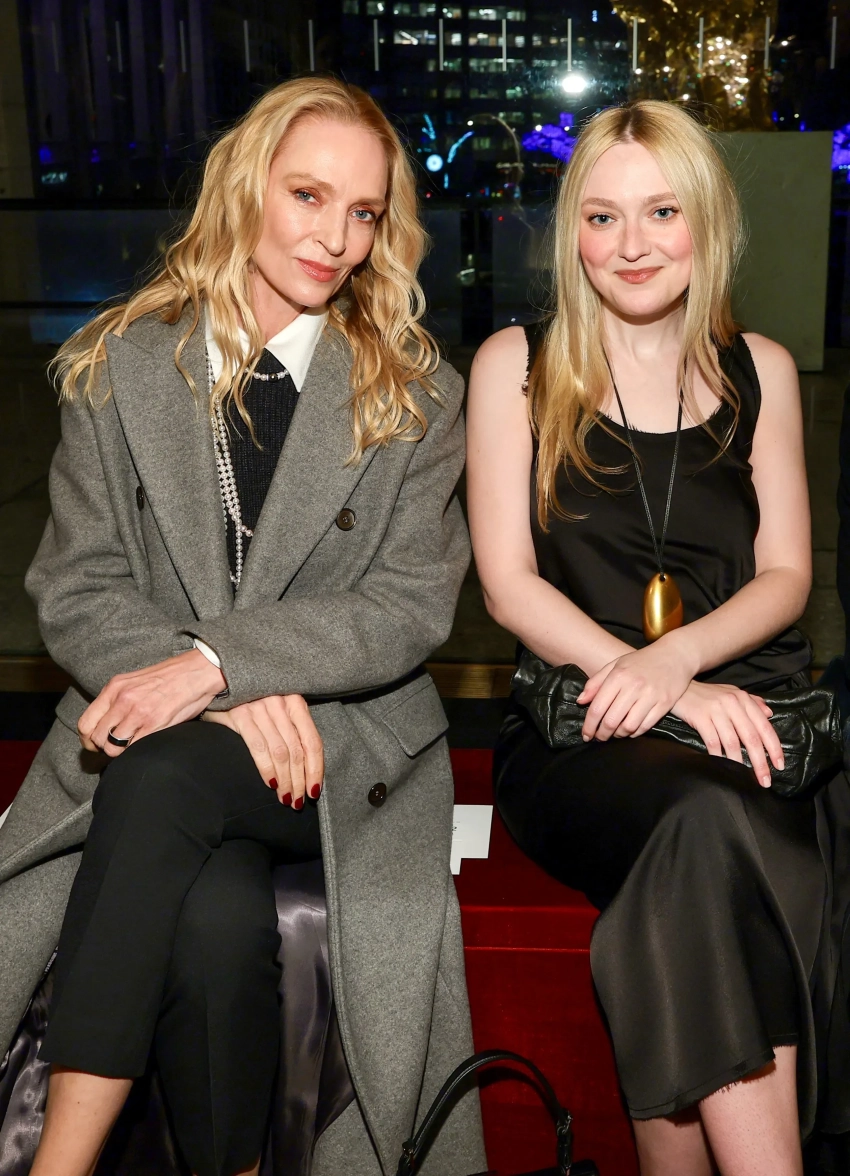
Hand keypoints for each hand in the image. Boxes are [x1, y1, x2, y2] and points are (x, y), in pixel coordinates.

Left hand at [78, 650, 225, 755]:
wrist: (197, 671)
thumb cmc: (169, 677)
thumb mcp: (134, 681)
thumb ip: (117, 699)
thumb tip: (105, 723)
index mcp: (114, 688)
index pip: (85, 723)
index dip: (88, 740)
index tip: (98, 743)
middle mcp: (122, 700)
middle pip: (96, 739)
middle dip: (104, 748)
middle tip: (117, 746)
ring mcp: (138, 713)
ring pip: (112, 748)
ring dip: (120, 752)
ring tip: (131, 746)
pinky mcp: (154, 724)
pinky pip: (133, 749)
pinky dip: (136, 751)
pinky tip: (145, 744)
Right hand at [202, 694, 323, 807]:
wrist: (220, 681)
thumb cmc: (253, 701)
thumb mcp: (278, 709)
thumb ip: (292, 730)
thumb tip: (307, 766)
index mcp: (296, 702)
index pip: (312, 741)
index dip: (316, 769)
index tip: (314, 790)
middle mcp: (281, 703)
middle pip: (297, 751)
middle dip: (300, 780)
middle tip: (298, 800)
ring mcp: (261, 707)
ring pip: (281, 752)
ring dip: (285, 780)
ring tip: (286, 798)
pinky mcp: (240, 714)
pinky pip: (259, 748)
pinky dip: (266, 769)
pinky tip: (271, 784)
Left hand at [578, 639, 697, 742]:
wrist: (675, 655)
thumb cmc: (642, 661)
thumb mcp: (616, 665)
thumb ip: (596, 682)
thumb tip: (580, 701)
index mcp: (619, 676)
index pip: (598, 707)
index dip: (589, 725)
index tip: (586, 735)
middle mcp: (634, 686)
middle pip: (611, 720)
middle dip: (602, 734)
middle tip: (599, 738)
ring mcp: (651, 696)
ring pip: (628, 727)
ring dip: (618, 735)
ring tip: (614, 734)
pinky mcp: (665, 704)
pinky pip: (645, 726)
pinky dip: (634, 733)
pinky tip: (629, 731)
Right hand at [671, 681, 783, 787]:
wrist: (679, 686)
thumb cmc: (706, 694)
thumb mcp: (731, 693)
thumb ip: (752, 702)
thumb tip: (769, 713)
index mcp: (743, 699)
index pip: (764, 726)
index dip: (774, 748)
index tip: (779, 765)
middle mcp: (733, 703)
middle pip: (751, 737)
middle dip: (760, 761)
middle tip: (765, 780)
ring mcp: (716, 710)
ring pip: (733, 742)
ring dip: (740, 763)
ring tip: (744, 778)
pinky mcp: (700, 717)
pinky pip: (713, 741)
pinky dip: (718, 755)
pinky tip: (721, 765)